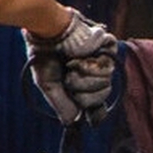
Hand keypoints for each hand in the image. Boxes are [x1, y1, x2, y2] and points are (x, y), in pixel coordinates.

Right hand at [25, 8, 117, 123]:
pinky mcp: (109, 48)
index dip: (95, 114)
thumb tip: (73, 122)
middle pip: (100, 97)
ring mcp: (102, 61)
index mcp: (80, 82)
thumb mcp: (48, 84)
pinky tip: (80, 57)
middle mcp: (93, 74)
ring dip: (85, 78)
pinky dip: (90, 66)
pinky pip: (107, 68)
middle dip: (82, 91)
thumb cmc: (44, 54)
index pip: (95, 103)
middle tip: (68, 78)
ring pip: (105, 84)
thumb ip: (61, 103)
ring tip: (72, 64)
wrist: (48, 31)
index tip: (90, 120)